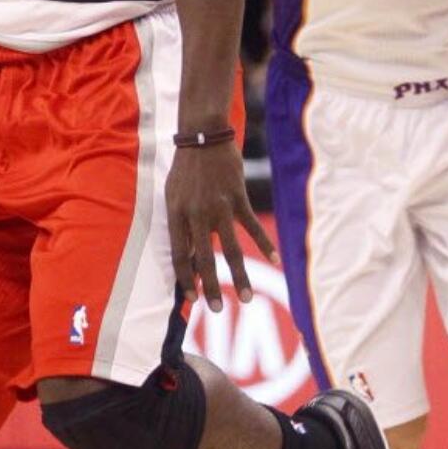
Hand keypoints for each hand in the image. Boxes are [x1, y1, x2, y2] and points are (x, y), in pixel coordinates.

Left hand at [165, 142, 278, 311]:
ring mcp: (218, 207)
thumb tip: (187, 255)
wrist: (203, 137)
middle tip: (215, 310)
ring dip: (240, 277)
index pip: (178, 255)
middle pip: (203, 258)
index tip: (192, 299)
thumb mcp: (173, 196)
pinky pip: (252, 226)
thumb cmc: (185, 169)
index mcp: (176, 215)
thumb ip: (180, 225)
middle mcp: (196, 214)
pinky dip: (265, 243)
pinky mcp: (238, 198)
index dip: (185, 279)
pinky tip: (274, 260)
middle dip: (210, 287)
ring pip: (231, 249)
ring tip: (247, 299)